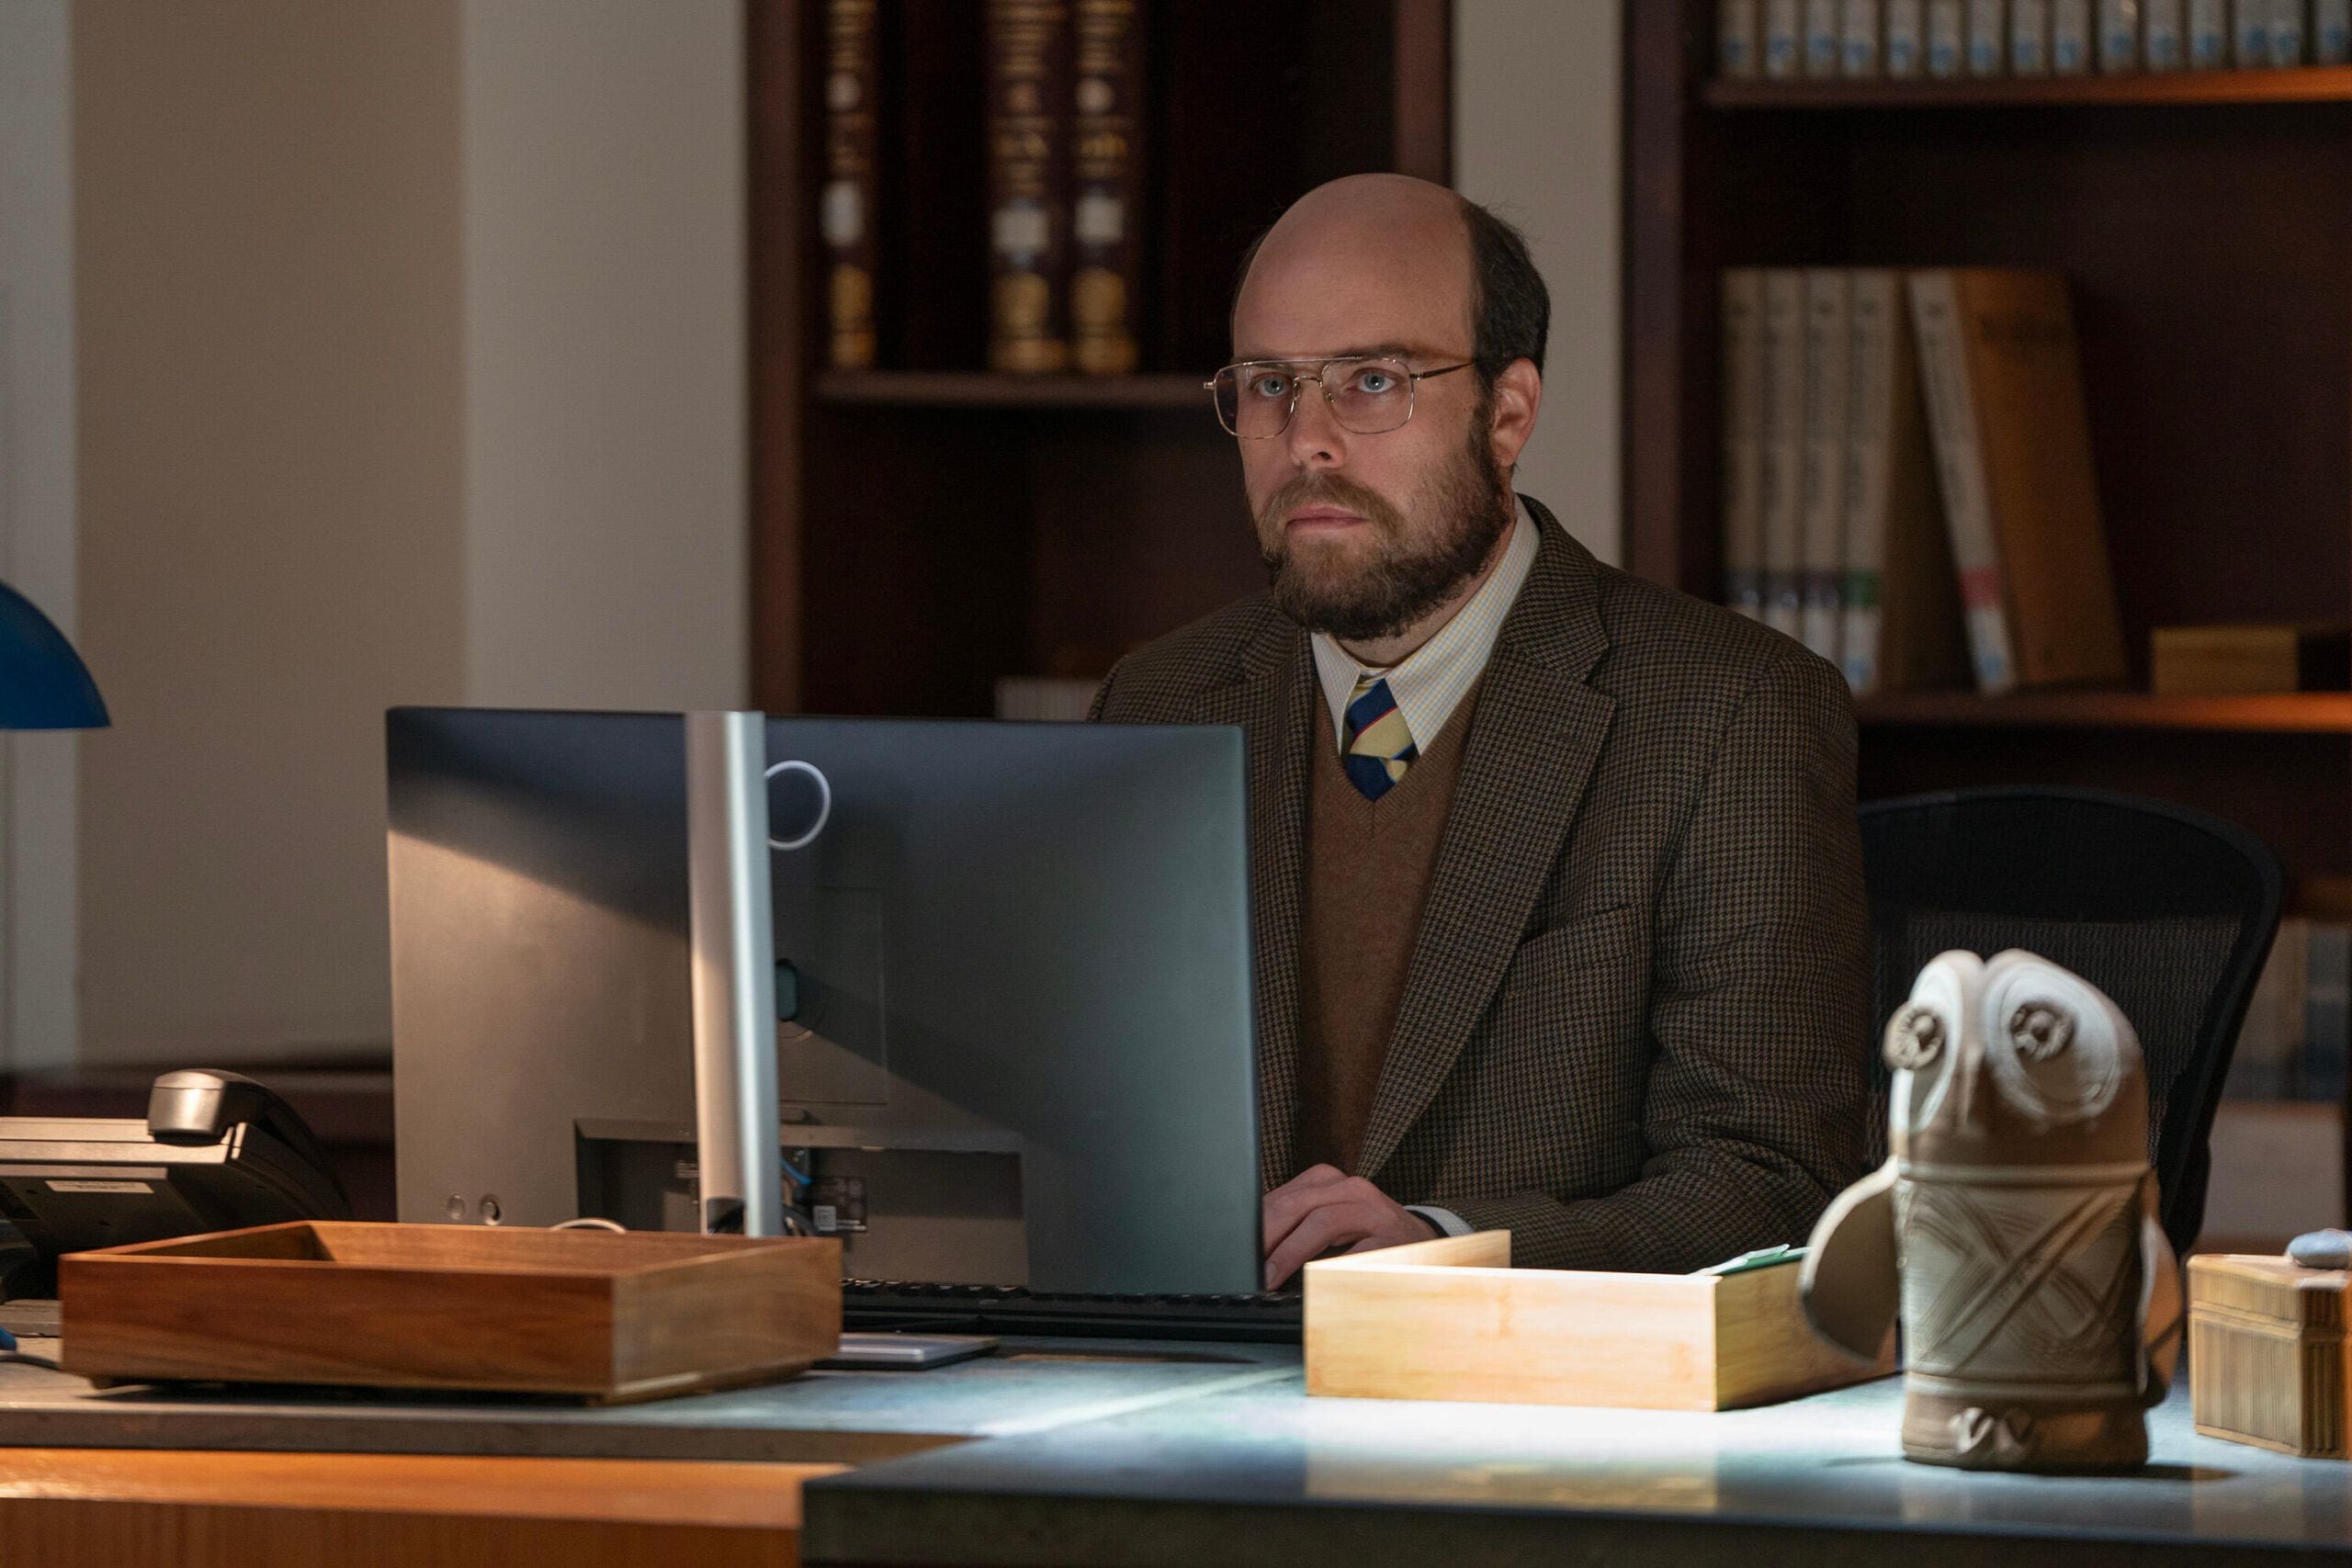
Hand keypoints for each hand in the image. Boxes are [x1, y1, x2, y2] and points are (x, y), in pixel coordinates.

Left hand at [1260, 1164, 1437, 1288]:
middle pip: (1297, 1205)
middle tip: (1247, 1266)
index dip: (1256, 1224)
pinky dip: (1331, 1266)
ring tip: (1270, 1276)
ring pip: (1322, 1222)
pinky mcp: (1393, 1238)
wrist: (1425, 1246)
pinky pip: (1357, 1251)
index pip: (1283, 1197)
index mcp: (1331, 1182)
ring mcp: (1375, 1211)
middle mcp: (1352, 1189)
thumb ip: (1296, 1227)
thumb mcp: (1330, 1224)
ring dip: (1290, 1252)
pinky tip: (1312, 1283)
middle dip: (1266, 1237)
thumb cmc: (1366, 1238)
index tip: (1236, 1248)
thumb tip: (1252, 1248)